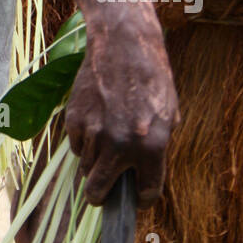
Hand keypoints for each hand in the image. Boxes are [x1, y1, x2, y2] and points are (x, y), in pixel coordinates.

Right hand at [64, 16, 178, 206]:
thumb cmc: (152, 79)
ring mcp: (94, 132)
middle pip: (98, 192)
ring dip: (95, 163)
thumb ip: (156, 148)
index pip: (146, 193)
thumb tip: (142, 171)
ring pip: (86, 168)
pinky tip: (96, 121)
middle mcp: (120, 145)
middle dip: (101, 196)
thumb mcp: (168, 116)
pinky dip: (84, 141)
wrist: (124, 45)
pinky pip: (76, 145)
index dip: (143, 197)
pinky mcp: (74, 118)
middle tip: (104, 192)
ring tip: (105, 142)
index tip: (138, 195)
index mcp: (150, 147)